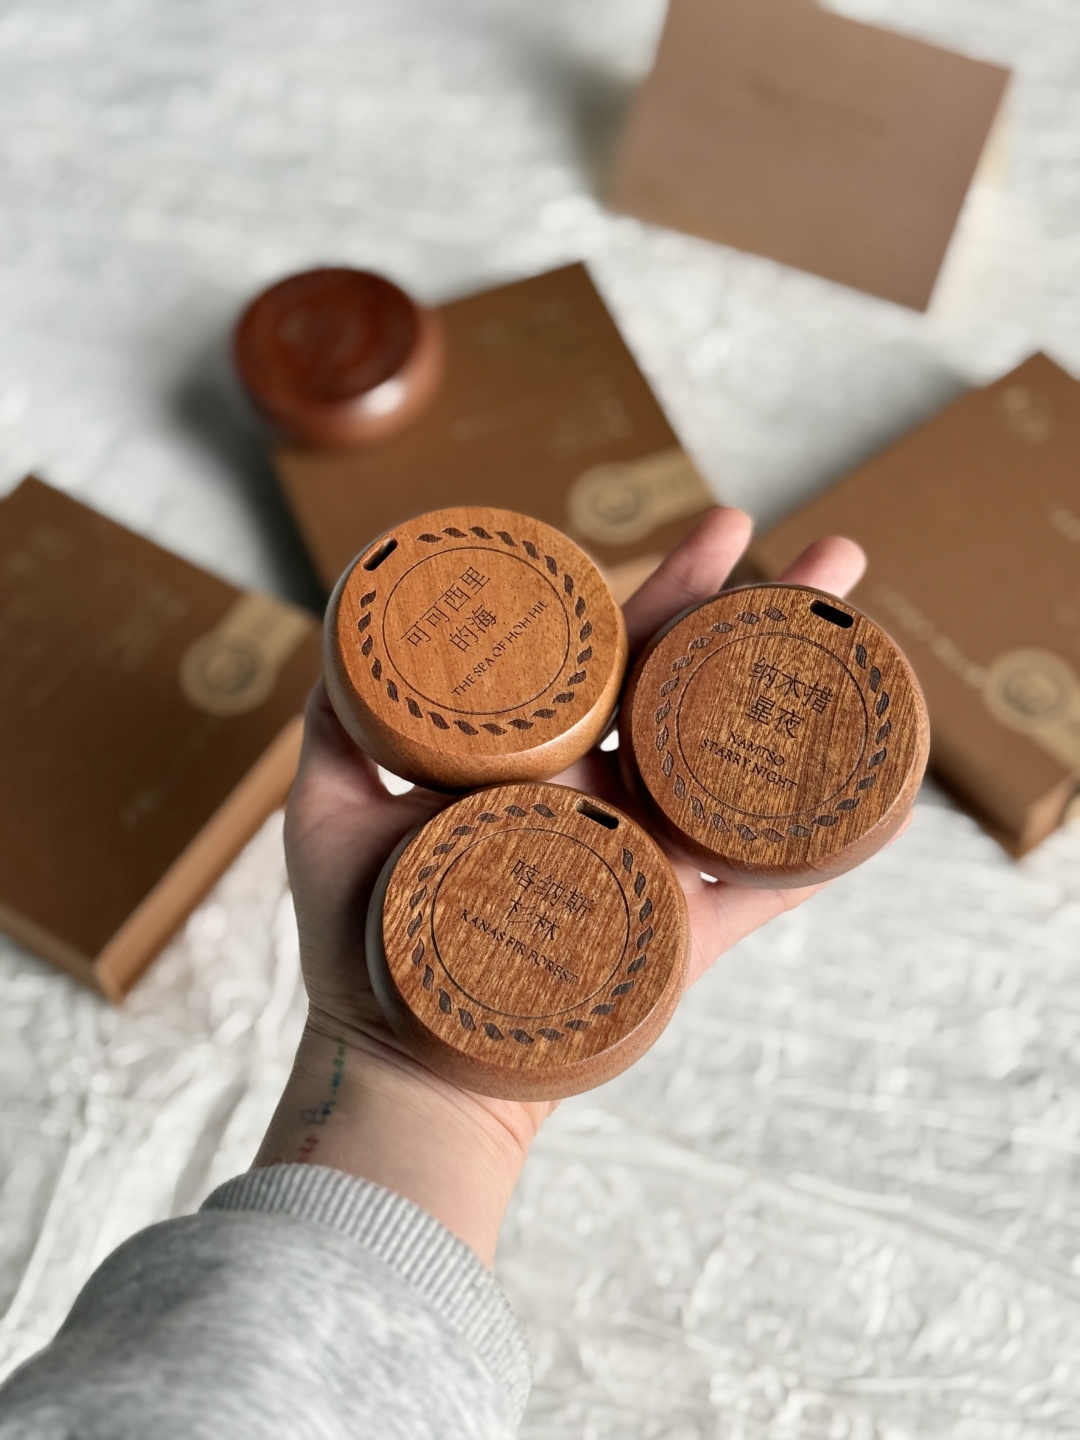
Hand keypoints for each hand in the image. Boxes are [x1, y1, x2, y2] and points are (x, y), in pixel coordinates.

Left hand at [255, 509, 866, 1263]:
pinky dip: (824, 853)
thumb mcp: (328, 814)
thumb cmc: (358, 944)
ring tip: (865, 638)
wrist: (398, 1063)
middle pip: (699, 694)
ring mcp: (652, 864)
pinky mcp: (681, 940)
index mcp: (543, 763)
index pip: (619, 660)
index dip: (673, 593)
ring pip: (739, 770)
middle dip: (767, 621)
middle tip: (835, 558)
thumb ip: (336, 730)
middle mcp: (606, 800)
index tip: (724, 530)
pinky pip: (766, 890)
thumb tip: (343, 638)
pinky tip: (883, 798)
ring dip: (811, 704)